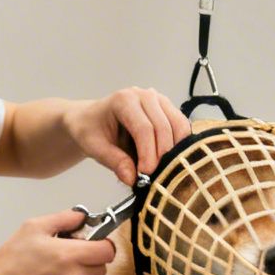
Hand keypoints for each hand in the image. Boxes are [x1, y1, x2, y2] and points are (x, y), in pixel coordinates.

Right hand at [0, 210, 115, 274]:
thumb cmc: (11, 260)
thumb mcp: (32, 228)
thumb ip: (63, 218)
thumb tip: (82, 217)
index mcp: (69, 255)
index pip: (108, 250)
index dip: (102, 243)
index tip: (92, 242)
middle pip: (103, 267)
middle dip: (93, 259)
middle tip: (73, 254)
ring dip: (85, 274)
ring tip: (61, 270)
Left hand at [66, 88, 191, 186]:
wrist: (92, 120)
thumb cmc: (92, 130)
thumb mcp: (94, 147)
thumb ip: (113, 161)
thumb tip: (132, 178)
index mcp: (124, 100)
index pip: (144, 128)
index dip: (148, 153)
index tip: (146, 174)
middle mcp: (145, 95)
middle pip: (163, 127)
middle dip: (162, 155)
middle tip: (155, 177)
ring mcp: (160, 100)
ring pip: (179, 126)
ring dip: (175, 151)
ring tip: (162, 170)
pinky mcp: (169, 110)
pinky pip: (182, 128)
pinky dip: (179, 146)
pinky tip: (168, 160)